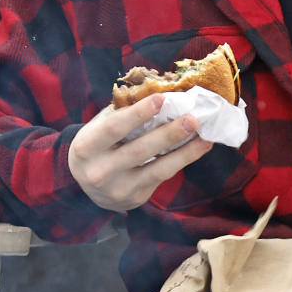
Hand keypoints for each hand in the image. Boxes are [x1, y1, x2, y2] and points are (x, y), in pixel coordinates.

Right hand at [68, 94, 212, 210]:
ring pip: (157, 170)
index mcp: (86, 148)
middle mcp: (100, 171)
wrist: (87, 188)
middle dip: (168, 134)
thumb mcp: (98, 128)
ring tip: (204, 137)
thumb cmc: (97, 146)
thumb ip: (122, 113)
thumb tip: (160, 94)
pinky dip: (182, 161)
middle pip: (139, 150)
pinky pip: (162, 177)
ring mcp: (119, 189)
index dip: (138, 113)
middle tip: (191, 119)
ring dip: (185, 153)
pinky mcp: (136, 198)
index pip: (114, 128)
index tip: (162, 98)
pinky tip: (198, 148)